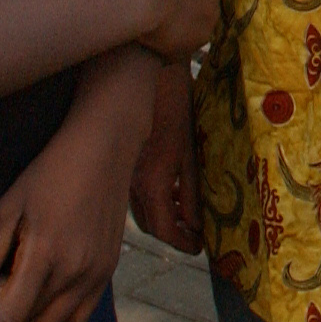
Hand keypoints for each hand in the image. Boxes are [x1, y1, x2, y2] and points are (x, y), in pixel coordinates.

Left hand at [0, 116, 136, 321]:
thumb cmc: (50, 172)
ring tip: (26, 278)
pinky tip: (50, 278)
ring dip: (32, 313)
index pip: (6, 319)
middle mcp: (75, 273)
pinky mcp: (109, 272)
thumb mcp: (8, 209)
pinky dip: (58, 309)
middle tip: (1, 277)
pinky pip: (78, 316)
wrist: (104, 148)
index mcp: (46, 256)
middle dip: (5, 311)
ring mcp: (96, 276)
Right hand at [128, 60, 202, 253]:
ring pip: (142, 211)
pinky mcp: (120, 165)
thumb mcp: (190, 152)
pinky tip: (169, 191)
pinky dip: (152, 201)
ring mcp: (123, 176)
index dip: (184, 242)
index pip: (165, 230)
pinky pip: (135, 195)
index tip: (200, 246)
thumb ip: (191, 192)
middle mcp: (132, 185)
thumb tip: (195, 224)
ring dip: (163, 218)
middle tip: (195, 234)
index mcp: (153, 183)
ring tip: (185, 214)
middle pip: (152, 226)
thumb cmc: (176, 107)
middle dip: (174, 234)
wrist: (144, 75)